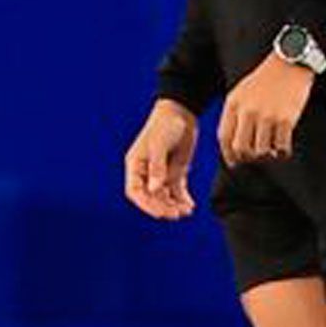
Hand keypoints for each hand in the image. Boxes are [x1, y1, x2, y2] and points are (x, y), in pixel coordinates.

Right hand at [124, 99, 199, 219]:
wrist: (182, 112)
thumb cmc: (165, 125)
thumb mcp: (159, 144)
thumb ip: (157, 167)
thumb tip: (155, 189)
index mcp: (135, 165)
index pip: (135, 191)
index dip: (145, 204)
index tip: (159, 212)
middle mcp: (146, 172)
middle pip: (151, 197)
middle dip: (163, 207)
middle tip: (176, 214)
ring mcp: (161, 173)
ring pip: (164, 197)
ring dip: (173, 206)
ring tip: (186, 211)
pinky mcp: (175, 172)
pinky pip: (177, 191)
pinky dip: (182, 199)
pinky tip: (190, 206)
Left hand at [218, 54, 314, 165]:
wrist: (289, 63)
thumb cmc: (265, 79)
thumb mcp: (241, 92)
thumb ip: (234, 115)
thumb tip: (233, 146)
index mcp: (234, 104)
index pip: (224, 137)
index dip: (228, 154)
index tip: (235, 162)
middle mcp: (248, 111)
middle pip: (241, 148)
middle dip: (248, 157)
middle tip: (256, 156)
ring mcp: (267, 116)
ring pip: (261, 150)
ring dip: (267, 155)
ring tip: (272, 150)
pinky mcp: (286, 119)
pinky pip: (281, 146)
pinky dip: (282, 152)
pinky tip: (284, 147)